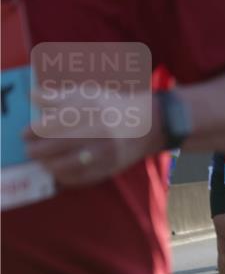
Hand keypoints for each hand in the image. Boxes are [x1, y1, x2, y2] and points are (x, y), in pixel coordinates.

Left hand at [25, 87, 160, 186]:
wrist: (149, 123)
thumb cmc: (113, 107)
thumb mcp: (88, 94)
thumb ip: (58, 96)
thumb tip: (33, 96)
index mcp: (86, 110)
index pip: (46, 126)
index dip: (31, 132)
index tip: (27, 134)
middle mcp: (94, 131)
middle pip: (50, 148)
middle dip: (35, 151)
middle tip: (32, 151)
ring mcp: (102, 152)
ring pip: (62, 166)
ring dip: (48, 166)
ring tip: (45, 162)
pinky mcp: (109, 168)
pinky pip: (79, 179)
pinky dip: (65, 177)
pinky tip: (61, 172)